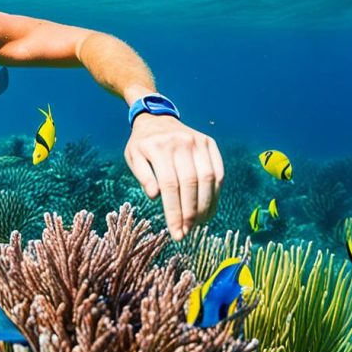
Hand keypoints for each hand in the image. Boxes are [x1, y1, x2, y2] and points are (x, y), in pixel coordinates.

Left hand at [124, 114, 223, 240]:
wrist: (156, 118)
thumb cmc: (142, 144)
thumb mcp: (133, 156)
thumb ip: (142, 176)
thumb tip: (155, 196)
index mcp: (158, 147)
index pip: (169, 185)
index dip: (174, 211)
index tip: (176, 232)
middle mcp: (180, 143)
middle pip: (190, 184)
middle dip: (190, 212)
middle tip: (187, 232)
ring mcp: (197, 141)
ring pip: (207, 179)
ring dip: (206, 206)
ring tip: (200, 223)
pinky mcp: (209, 143)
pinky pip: (218, 171)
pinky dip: (216, 193)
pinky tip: (210, 208)